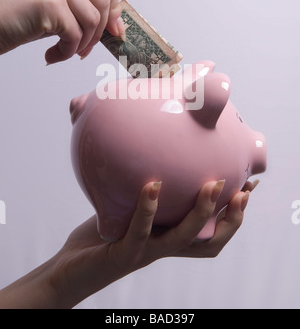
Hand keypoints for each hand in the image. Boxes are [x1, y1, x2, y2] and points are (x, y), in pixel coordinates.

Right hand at [0, 0, 124, 63]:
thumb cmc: (13, 16)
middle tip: (85, 47)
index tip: (113, 27)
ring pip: (92, 18)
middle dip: (100, 30)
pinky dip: (68, 51)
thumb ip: (82, 5)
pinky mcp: (47, 4)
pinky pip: (75, 34)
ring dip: (83, 43)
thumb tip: (117, 23)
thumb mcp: (52, 2)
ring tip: (67, 50)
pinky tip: (52, 54)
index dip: (114, 4)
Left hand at [49, 180, 257, 307]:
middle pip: (209, 241)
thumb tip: (154, 156)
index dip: (234, 214)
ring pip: (183, 238)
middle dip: (231, 217)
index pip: (212, 232)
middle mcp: (164, 248)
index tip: (248, 187)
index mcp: (169, 238)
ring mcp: (146, 253)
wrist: (72, 269)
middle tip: (242, 190)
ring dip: (201, 212)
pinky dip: (148, 209)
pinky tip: (152, 186)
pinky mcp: (124, 254)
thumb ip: (145, 190)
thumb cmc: (104, 235)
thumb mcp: (128, 208)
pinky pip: (140, 232)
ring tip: (210, 185)